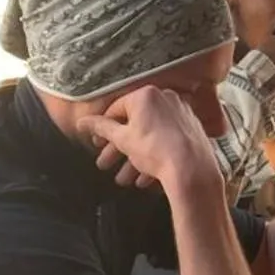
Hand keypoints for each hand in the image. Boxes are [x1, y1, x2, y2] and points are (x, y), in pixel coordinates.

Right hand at [82, 86, 219, 193]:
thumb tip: (82, 122)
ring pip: (150, 136)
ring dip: (134, 159)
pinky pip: (167, 141)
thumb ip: (101, 128)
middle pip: (134, 124)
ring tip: (124, 179)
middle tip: (106, 164)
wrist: (192, 169)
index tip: (97, 144)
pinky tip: (144, 179)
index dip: (103, 128)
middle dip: (117, 149)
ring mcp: (180, 114)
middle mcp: (165, 99)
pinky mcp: (191, 129)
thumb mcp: (122, 139)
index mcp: (146, 95)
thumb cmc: (155, 150)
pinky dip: (154, 157)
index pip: (116, 109)